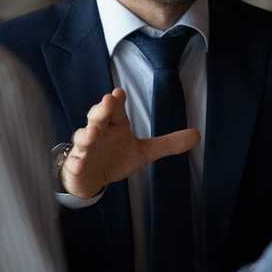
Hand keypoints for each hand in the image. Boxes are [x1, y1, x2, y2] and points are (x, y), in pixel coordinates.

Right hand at [61, 87, 200, 198]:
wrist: (91, 178)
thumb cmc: (115, 158)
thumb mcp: (143, 152)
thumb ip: (168, 143)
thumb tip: (198, 134)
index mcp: (114, 124)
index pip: (115, 109)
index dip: (116, 100)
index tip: (119, 92)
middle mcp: (98, 132)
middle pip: (97, 116)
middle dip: (101, 109)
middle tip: (107, 101)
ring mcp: (85, 148)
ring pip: (83, 137)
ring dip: (87, 134)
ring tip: (93, 134)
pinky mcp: (75, 165)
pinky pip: (74, 163)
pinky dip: (75, 162)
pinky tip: (79, 163)